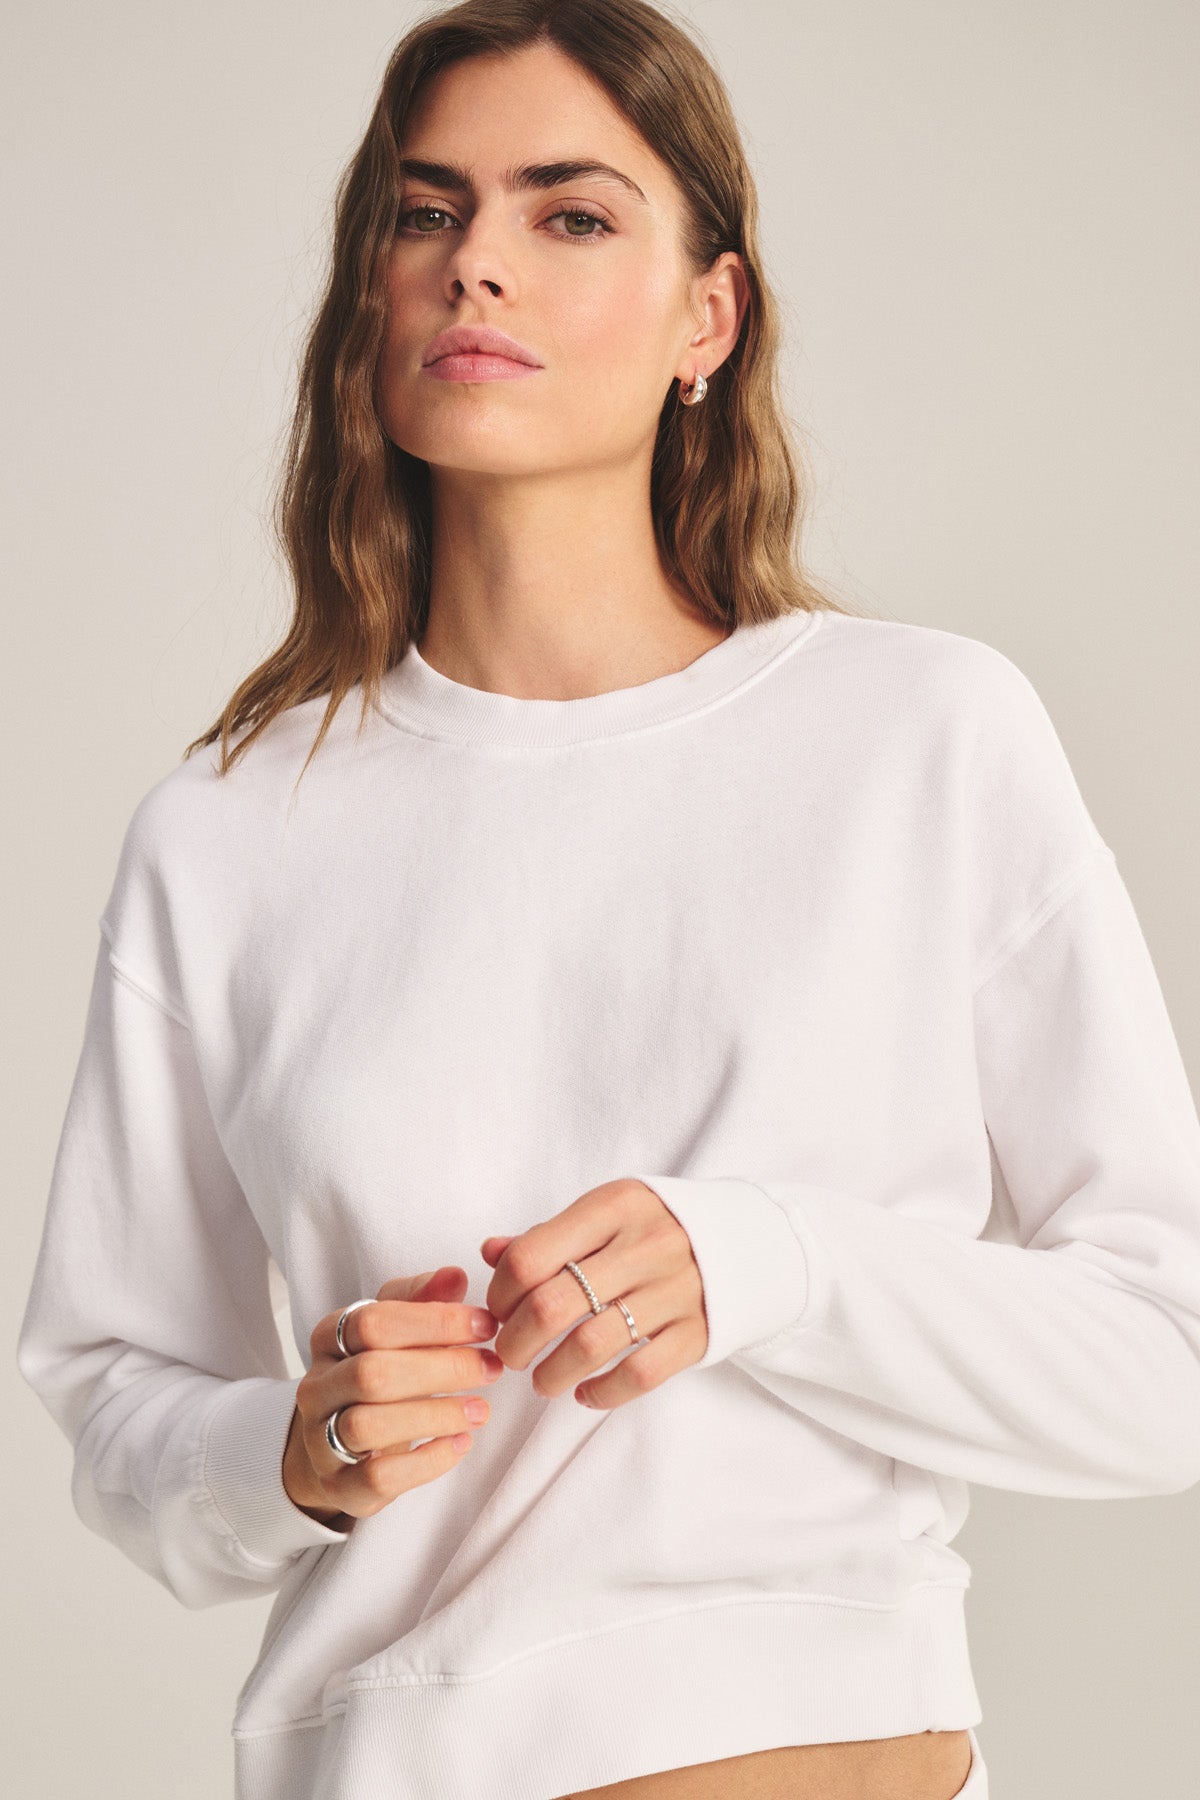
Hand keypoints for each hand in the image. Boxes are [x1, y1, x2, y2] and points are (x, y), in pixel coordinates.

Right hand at [282, 1265, 502, 1525]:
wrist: (334, 1446)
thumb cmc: (379, 1374)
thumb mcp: (394, 1330)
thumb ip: (423, 1299)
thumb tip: (456, 1275)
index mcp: (328, 1338)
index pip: (374, 1321)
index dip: (434, 1321)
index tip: (485, 1325)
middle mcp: (318, 1387)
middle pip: (372, 1373)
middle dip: (441, 1368)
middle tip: (491, 1368)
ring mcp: (320, 1440)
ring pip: (368, 1425)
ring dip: (435, 1415)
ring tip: (481, 1410)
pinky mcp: (340, 1486)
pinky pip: (378, 1477)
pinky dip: (426, 1461)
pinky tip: (461, 1443)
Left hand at [479, 1179, 707, 1411]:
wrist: (747, 1238)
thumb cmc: (656, 1227)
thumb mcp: (606, 1213)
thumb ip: (548, 1235)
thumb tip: (491, 1252)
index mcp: (614, 1207)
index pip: (531, 1257)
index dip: (501, 1294)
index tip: (500, 1311)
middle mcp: (645, 1245)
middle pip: (552, 1307)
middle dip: (516, 1342)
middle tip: (511, 1354)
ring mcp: (675, 1290)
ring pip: (590, 1347)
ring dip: (550, 1375)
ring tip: (542, 1380)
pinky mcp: (698, 1332)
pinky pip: (639, 1374)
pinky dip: (602, 1393)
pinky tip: (584, 1394)